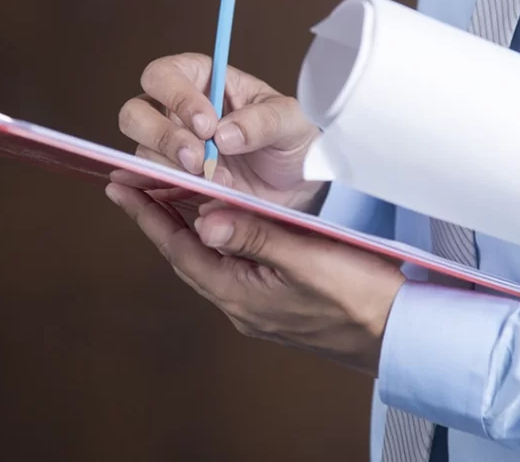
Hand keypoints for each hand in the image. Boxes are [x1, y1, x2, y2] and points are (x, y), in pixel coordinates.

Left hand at [105, 182, 405, 376]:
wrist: (399, 335)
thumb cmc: (361, 298)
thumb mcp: (307, 258)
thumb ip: (254, 236)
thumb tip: (202, 217)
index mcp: (240, 294)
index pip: (179, 248)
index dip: (147, 215)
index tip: (119, 187)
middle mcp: (240, 306)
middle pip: (186, 256)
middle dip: (158, 219)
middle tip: (134, 185)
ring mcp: (256, 309)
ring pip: (206, 263)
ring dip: (185, 230)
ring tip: (168, 198)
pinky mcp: (274, 307)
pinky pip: (230, 269)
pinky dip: (216, 242)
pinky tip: (222, 226)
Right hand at [116, 53, 325, 211]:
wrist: (300, 188)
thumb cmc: (292, 141)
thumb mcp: (291, 122)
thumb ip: (263, 120)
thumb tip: (224, 133)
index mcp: (204, 80)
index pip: (164, 75)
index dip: (176, 96)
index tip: (207, 125)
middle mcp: (178, 113)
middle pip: (136, 113)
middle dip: (164, 137)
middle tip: (199, 160)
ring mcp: (171, 150)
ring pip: (141, 152)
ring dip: (173, 169)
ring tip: (216, 180)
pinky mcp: (174, 183)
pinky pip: (151, 186)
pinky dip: (168, 191)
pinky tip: (195, 194)